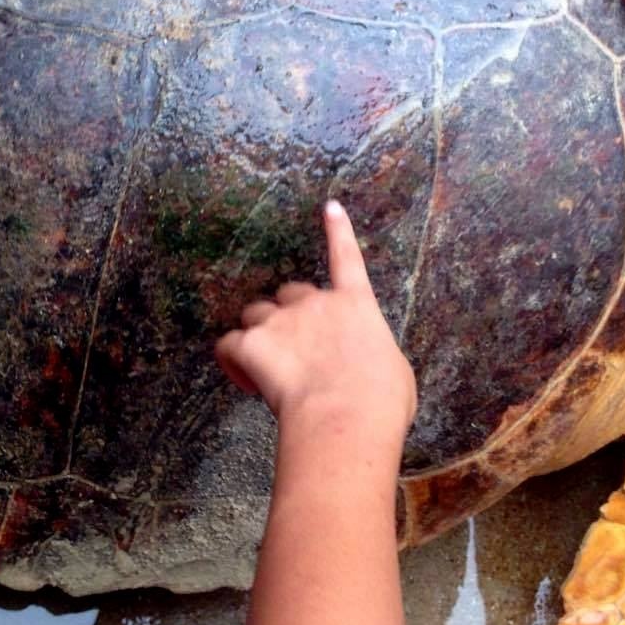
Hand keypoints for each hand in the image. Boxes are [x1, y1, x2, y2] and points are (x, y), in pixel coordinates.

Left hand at [216, 201, 416, 436]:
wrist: (346, 418)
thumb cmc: (381, 402)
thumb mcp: (394, 372)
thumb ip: (374, 355)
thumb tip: (366, 365)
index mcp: (357, 306)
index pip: (347, 258)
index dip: (338, 231)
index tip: (330, 207)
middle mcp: (317, 304)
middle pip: (290, 293)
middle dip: (287, 315)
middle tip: (292, 350)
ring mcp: (281, 321)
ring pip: (255, 314)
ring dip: (257, 332)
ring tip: (265, 365)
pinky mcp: (253, 344)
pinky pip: (229, 345)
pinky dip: (233, 360)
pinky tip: (246, 380)